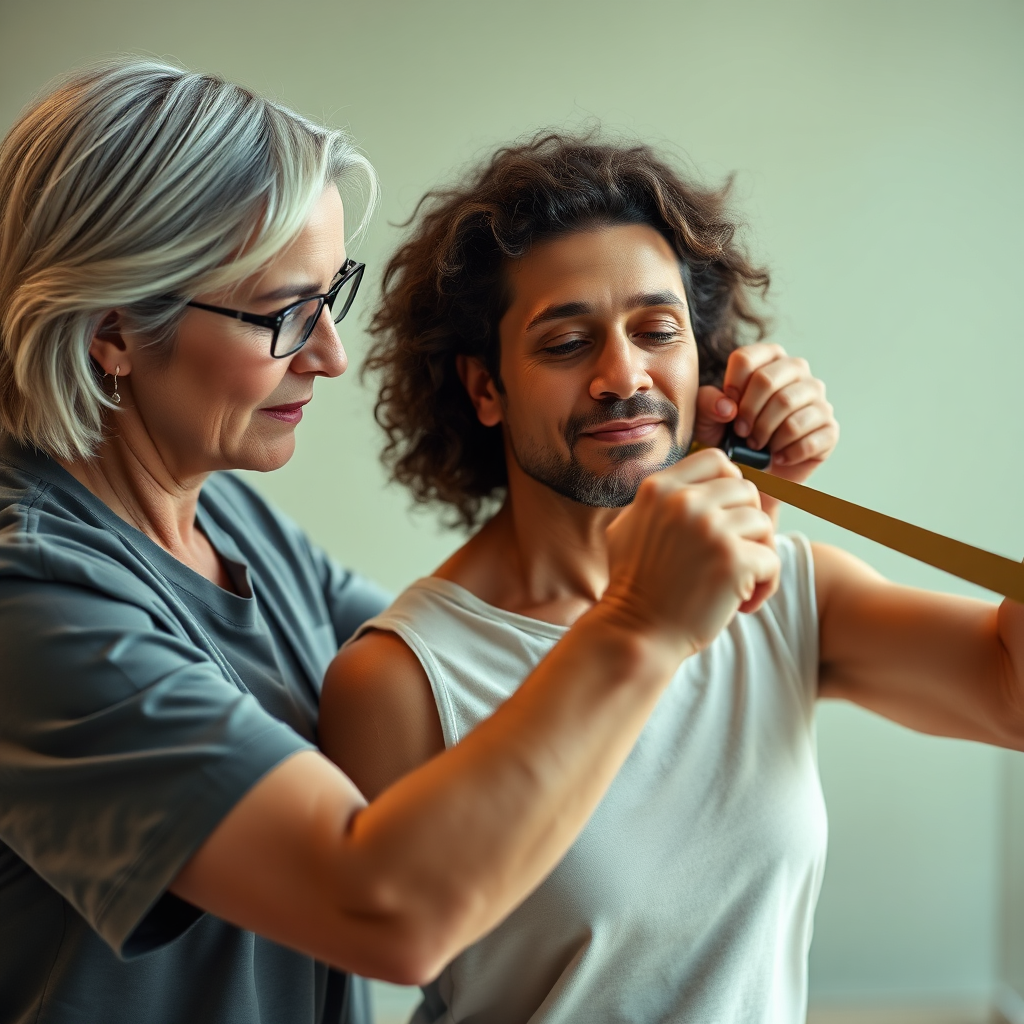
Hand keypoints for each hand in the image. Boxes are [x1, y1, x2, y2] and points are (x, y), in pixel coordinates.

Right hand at [602, 447, 779, 660]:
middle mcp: (685, 501)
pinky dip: (764, 584)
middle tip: (730, 556)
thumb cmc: (633, 585)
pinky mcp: (733, 560)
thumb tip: (694, 485)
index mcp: (660, 488)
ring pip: (763, 525)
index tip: (724, 515)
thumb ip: (658, 501)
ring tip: (736, 581)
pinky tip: (741, 602)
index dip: (729, 485)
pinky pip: (771, 560)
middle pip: (747, 491)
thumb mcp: (627, 527)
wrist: (635, 632)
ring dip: (757, 554)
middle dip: (745, 524)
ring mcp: (711, 529)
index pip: (716, 461)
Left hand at [692, 342, 838, 485]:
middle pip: (767, 379)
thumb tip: (728, 406)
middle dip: (747, 412)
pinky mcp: (829, 428)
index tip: (728, 412)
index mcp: (768, 359)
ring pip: (787, 405)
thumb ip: (708, 403)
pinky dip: (786, 452)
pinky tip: (778, 457)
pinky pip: (808, 437)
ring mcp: (817, 398)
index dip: (732, 388)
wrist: (755, 471)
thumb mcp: (709, 419)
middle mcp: (797, 371)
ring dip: (765, 432)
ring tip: (756, 445)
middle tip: (740, 433)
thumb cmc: (731, 437)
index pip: (746, 358)